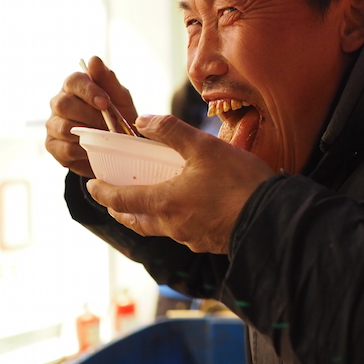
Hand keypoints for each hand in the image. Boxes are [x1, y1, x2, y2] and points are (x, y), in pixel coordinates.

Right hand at [45, 56, 137, 177]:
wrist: (120, 148)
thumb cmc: (119, 118)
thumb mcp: (120, 99)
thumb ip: (108, 80)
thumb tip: (94, 60)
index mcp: (75, 87)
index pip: (74, 80)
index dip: (89, 91)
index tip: (105, 103)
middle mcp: (60, 103)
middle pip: (64, 104)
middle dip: (90, 116)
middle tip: (110, 125)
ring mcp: (53, 124)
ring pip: (63, 127)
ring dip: (88, 133)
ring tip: (105, 137)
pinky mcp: (53, 146)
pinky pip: (63, 148)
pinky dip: (82, 150)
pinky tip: (93, 149)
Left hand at [86, 114, 275, 253]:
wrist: (271, 218)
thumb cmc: (238, 181)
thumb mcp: (204, 147)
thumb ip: (171, 131)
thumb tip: (142, 121)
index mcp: (164, 202)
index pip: (120, 199)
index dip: (103, 192)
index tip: (91, 186)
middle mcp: (171, 225)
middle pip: (134, 220)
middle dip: (120, 209)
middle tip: (113, 197)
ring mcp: (190, 237)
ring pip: (158, 228)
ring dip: (145, 216)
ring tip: (147, 202)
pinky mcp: (208, 242)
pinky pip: (181, 233)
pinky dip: (172, 220)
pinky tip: (187, 209)